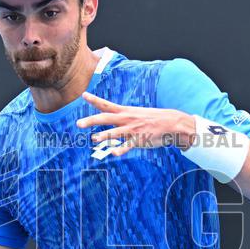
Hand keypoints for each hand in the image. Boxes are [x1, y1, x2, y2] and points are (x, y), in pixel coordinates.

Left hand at [76, 92, 195, 156]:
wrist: (171, 123)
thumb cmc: (151, 119)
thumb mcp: (135, 114)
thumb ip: (121, 117)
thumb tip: (109, 119)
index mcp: (125, 112)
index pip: (106, 105)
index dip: (94, 100)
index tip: (83, 95)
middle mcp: (126, 119)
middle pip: (105, 119)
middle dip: (91, 121)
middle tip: (78, 123)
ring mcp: (133, 129)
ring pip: (116, 132)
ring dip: (105, 136)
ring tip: (94, 139)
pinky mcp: (140, 140)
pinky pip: (128, 146)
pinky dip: (121, 150)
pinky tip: (113, 153)